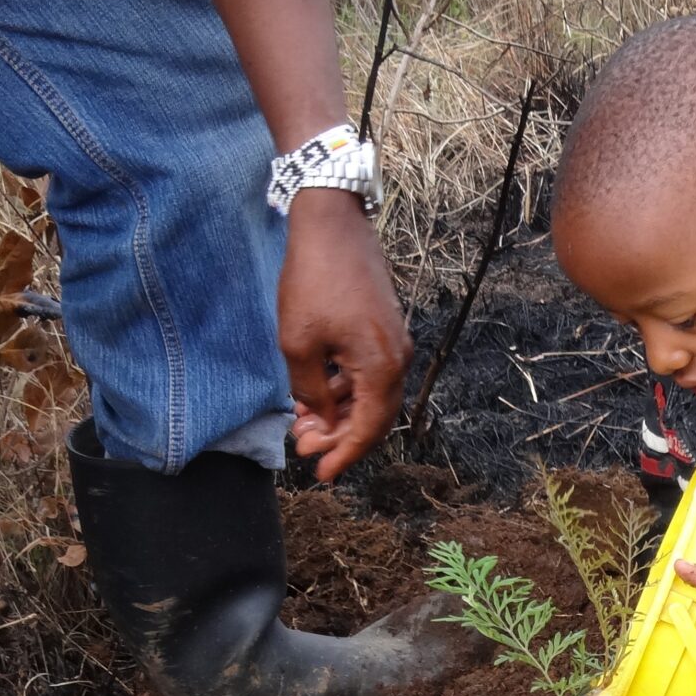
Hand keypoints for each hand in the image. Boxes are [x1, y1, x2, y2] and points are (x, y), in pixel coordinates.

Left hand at [279, 188, 408, 479]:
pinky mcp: (383, 327)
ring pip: (371, 395)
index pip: (368, 428)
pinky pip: (369, 372)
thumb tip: (322, 417)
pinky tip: (316, 392)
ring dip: (339, 414)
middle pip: (375, 417)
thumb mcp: (298, 344)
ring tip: (302, 423)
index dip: (344, 455)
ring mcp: (394, 341)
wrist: (331, 222)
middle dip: (339, 438)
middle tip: (303, 448)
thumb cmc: (313, 279)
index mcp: (381, 366)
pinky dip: (345, 389)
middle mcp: (397, 358)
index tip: (321, 473)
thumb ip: (311, 390)